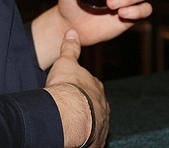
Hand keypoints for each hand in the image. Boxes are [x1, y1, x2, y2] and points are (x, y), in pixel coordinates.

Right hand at [45, 29, 108, 147]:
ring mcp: (101, 124)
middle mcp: (102, 106)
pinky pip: (92, 140)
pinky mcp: (96, 141)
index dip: (83, 88)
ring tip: (74, 125)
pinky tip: (78, 139)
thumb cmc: (67, 87)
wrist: (69, 113)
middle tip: (72, 109)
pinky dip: (86, 139)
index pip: (92, 86)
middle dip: (86, 107)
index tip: (74, 90)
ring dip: (87, 124)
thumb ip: (70, 48)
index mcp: (96, 87)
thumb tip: (72, 32)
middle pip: (95, 105)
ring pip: (95, 123)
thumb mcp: (66, 62)